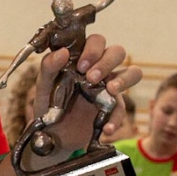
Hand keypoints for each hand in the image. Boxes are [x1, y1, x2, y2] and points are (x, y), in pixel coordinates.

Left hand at [34, 35, 141, 150]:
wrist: (52, 134)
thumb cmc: (47, 104)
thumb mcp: (43, 86)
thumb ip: (48, 67)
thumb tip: (62, 52)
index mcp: (82, 59)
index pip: (97, 41)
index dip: (93, 49)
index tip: (81, 66)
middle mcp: (99, 70)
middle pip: (118, 52)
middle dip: (107, 62)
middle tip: (91, 78)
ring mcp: (109, 88)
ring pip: (133, 72)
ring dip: (124, 79)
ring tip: (111, 91)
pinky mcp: (113, 108)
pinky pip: (123, 108)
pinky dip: (117, 119)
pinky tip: (106, 128)